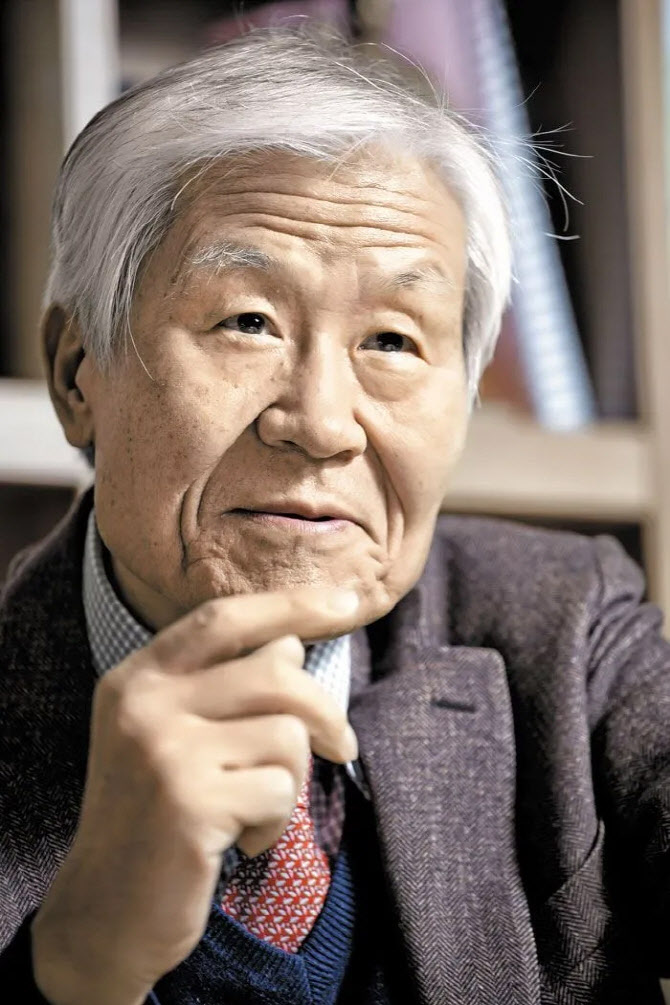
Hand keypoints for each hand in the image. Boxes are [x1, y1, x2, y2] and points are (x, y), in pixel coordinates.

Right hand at [31, 584, 358, 1004]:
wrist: (102, 915)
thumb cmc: (155, 817)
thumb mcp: (175, 737)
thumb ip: (224, 686)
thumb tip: (292, 642)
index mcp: (138, 678)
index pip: (226, 619)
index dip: (293, 604)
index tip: (348, 600)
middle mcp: (144, 704)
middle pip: (276, 672)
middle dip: (326, 712)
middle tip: (343, 746)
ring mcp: (163, 752)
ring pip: (288, 735)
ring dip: (290, 781)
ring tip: (253, 809)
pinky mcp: (188, 805)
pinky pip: (280, 792)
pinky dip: (275, 822)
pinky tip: (238, 842)